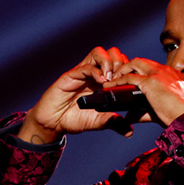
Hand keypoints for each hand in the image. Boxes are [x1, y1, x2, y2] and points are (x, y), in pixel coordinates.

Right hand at [18, 47, 133, 143]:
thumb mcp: (98, 122)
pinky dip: (96, 71)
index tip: (130, 84)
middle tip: (120, 80)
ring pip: (99, 52)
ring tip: (111, 80)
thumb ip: (113, 123)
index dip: (127, 69)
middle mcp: (93, 73)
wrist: (53, 123)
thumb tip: (129, 131)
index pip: (120, 63)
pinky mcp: (71, 75)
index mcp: (102, 81)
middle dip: (120, 63)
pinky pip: (85, 66)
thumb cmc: (74, 119)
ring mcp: (82, 72)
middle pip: (112, 53)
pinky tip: (101, 83)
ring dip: (109, 63)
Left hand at [102, 58, 183, 126]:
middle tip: (116, 77)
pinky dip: (117, 81)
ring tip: (111, 80)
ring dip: (121, 71)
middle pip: (141, 61)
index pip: (152, 67)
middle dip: (127, 67)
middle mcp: (166, 70)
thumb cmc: (181, 117)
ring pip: (134, 64)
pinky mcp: (150, 81)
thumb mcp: (162, 109)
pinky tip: (110, 86)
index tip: (128, 78)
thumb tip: (129, 116)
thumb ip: (144, 111)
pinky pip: (129, 77)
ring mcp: (158, 74)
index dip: (138, 71)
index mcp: (173, 75)